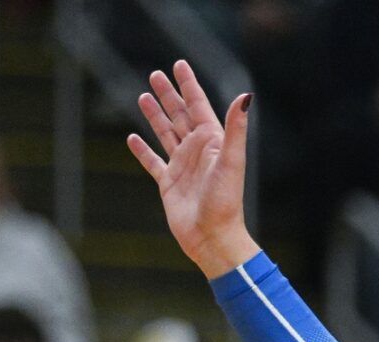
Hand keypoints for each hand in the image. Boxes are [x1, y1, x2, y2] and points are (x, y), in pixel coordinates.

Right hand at [126, 61, 256, 278]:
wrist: (213, 238)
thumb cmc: (225, 202)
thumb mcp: (231, 161)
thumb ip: (235, 128)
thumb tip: (245, 96)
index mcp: (213, 144)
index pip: (199, 107)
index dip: (189, 86)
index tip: (179, 65)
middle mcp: (198, 153)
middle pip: (180, 117)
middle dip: (169, 96)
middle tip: (155, 74)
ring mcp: (183, 168)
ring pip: (166, 134)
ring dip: (156, 116)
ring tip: (143, 96)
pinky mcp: (169, 185)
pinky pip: (153, 162)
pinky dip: (142, 150)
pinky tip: (132, 138)